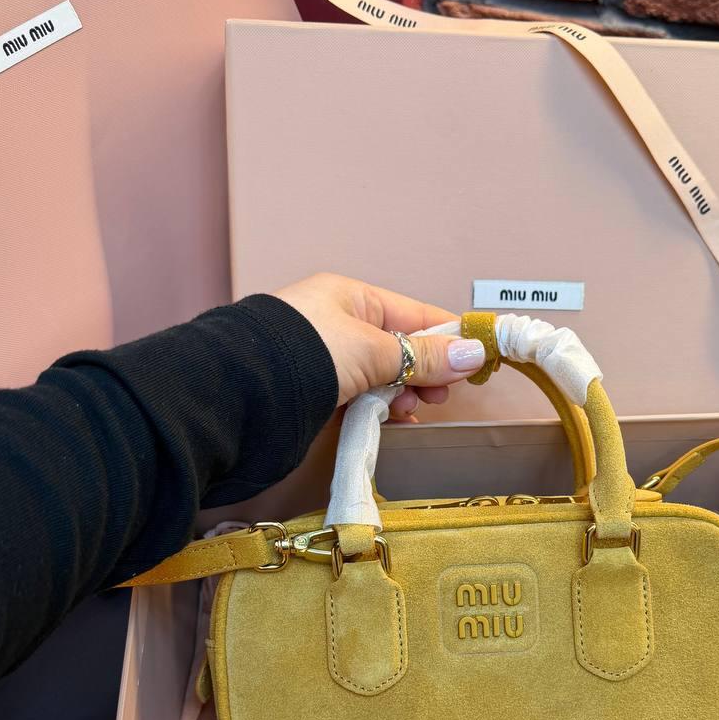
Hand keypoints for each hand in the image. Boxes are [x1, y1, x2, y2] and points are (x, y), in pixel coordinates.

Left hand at [275, 272, 485, 419]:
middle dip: (424, 372)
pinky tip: (390, 421)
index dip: (448, 338)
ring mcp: (326, 360)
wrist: (243, 396)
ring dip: (402, 394)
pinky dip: (379, 410)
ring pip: (382, 377)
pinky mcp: (316, 393)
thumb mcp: (374, 350)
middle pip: (401, 348)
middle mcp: (338, 324)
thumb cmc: (304, 356)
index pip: (414, 314)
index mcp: (351, 298)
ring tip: (408, 409)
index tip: (475, 361)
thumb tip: (472, 353)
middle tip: (439, 395)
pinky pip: (361, 398)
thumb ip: (425, 356)